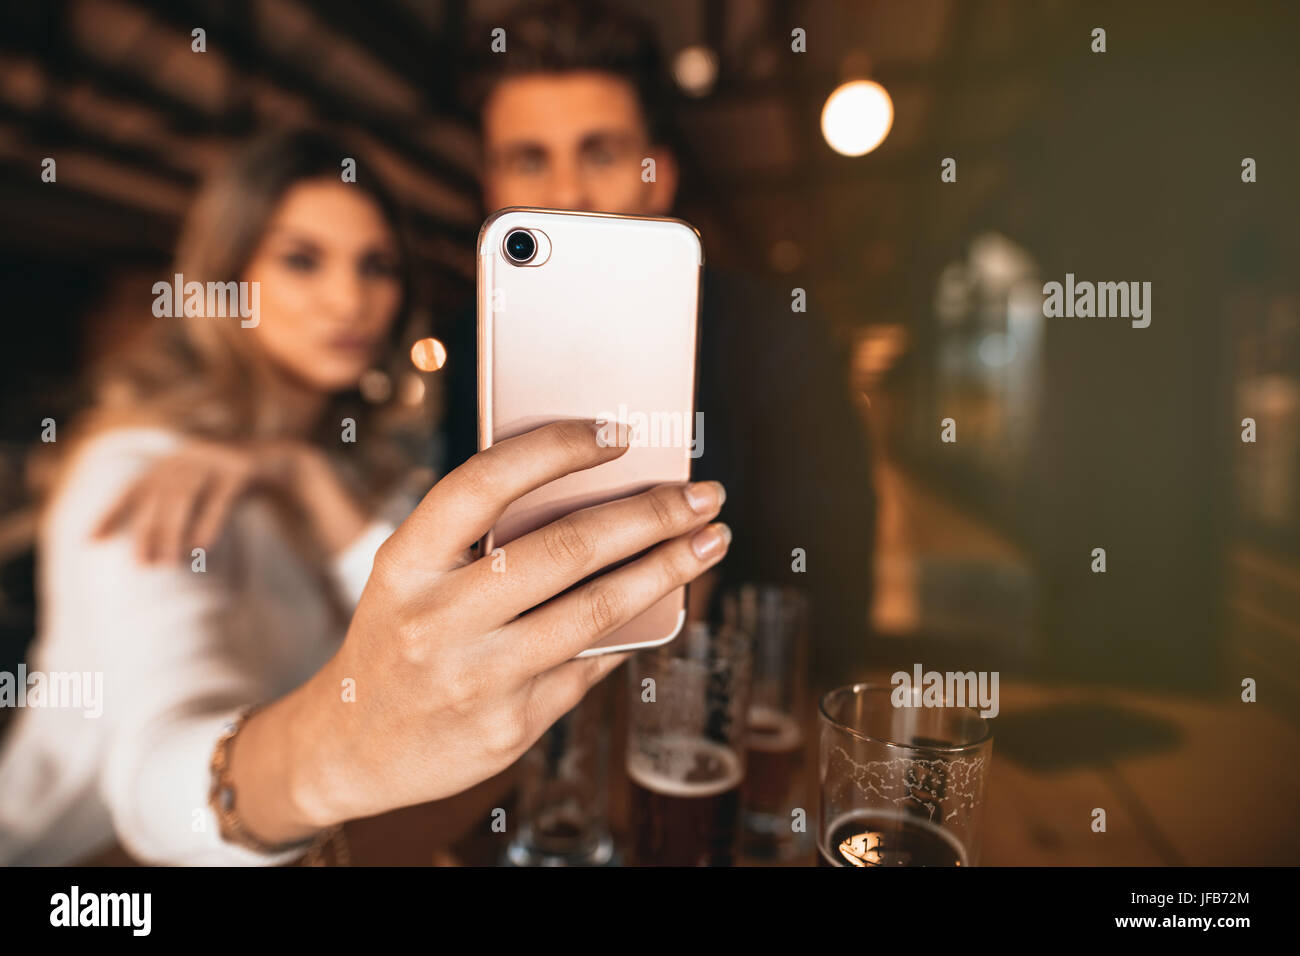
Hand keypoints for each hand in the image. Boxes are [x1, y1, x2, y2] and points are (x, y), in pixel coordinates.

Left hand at [92, 439, 363, 562]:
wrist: (284, 464)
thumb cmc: (234, 487)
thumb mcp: (201, 497)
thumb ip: (174, 513)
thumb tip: (144, 550)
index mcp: (172, 461)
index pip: (134, 489)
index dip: (112, 514)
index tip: (91, 541)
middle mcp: (188, 454)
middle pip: (159, 497)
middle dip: (148, 533)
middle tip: (142, 565)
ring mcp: (216, 457)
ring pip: (186, 496)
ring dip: (174, 532)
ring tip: (169, 562)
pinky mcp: (241, 467)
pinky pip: (220, 498)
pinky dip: (209, 522)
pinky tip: (201, 547)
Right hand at [231, 420, 729, 839]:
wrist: (351, 749)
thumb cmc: (398, 636)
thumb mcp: (409, 576)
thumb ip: (479, 537)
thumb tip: (597, 493)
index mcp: (405, 562)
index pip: (484, 483)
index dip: (555, 449)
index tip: (618, 433)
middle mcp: (436, 620)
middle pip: (566, 548)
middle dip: (651, 514)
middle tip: (703, 493)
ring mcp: (476, 680)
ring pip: (598, 611)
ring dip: (668, 569)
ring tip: (710, 541)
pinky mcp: (511, 728)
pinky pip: (591, 665)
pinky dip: (634, 629)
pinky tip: (665, 605)